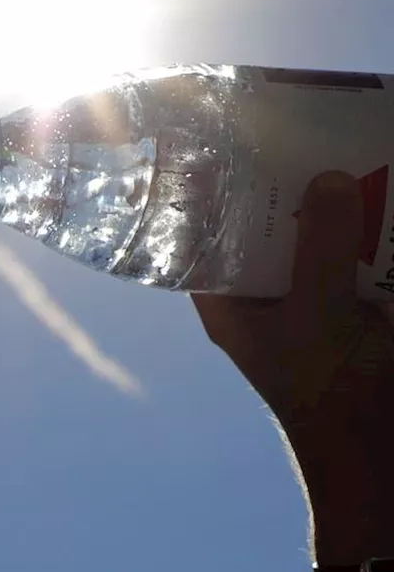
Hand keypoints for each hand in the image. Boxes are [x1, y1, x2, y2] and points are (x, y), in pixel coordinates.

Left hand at [192, 171, 393, 566]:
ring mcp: (305, 293)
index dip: (201, 189)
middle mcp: (259, 290)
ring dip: (322, 196)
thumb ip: (322, 249)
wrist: (379, 449)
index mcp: (226, 298)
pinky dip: (360, 223)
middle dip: (276, 182)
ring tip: (333, 137)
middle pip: (257, 222)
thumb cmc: (330, 391)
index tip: (211, 137)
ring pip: (307, 231)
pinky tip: (372, 182)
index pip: (196, 232)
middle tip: (290, 123)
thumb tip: (327, 179)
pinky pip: (349, 249)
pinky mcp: (347, 298)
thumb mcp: (320, 315)